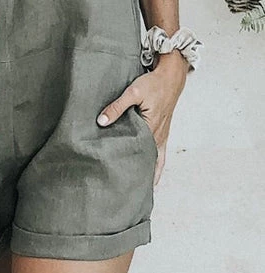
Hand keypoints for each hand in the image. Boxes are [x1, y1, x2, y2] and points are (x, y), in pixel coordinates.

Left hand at [96, 51, 187, 185]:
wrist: (171, 77)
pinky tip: (151, 176)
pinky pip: (161, 155)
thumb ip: (116, 107)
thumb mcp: (133, 92)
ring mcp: (162, 136)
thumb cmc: (152, 84)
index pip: (140, 155)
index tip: (123, 183)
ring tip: (141, 193)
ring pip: (157, 162)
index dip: (132, 169)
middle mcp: (159, 136)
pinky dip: (156, 166)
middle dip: (141, 179)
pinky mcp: (162, 132)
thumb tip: (101, 121)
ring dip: (151, 176)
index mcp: (152, 128)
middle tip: (129, 195)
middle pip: (150, 164)